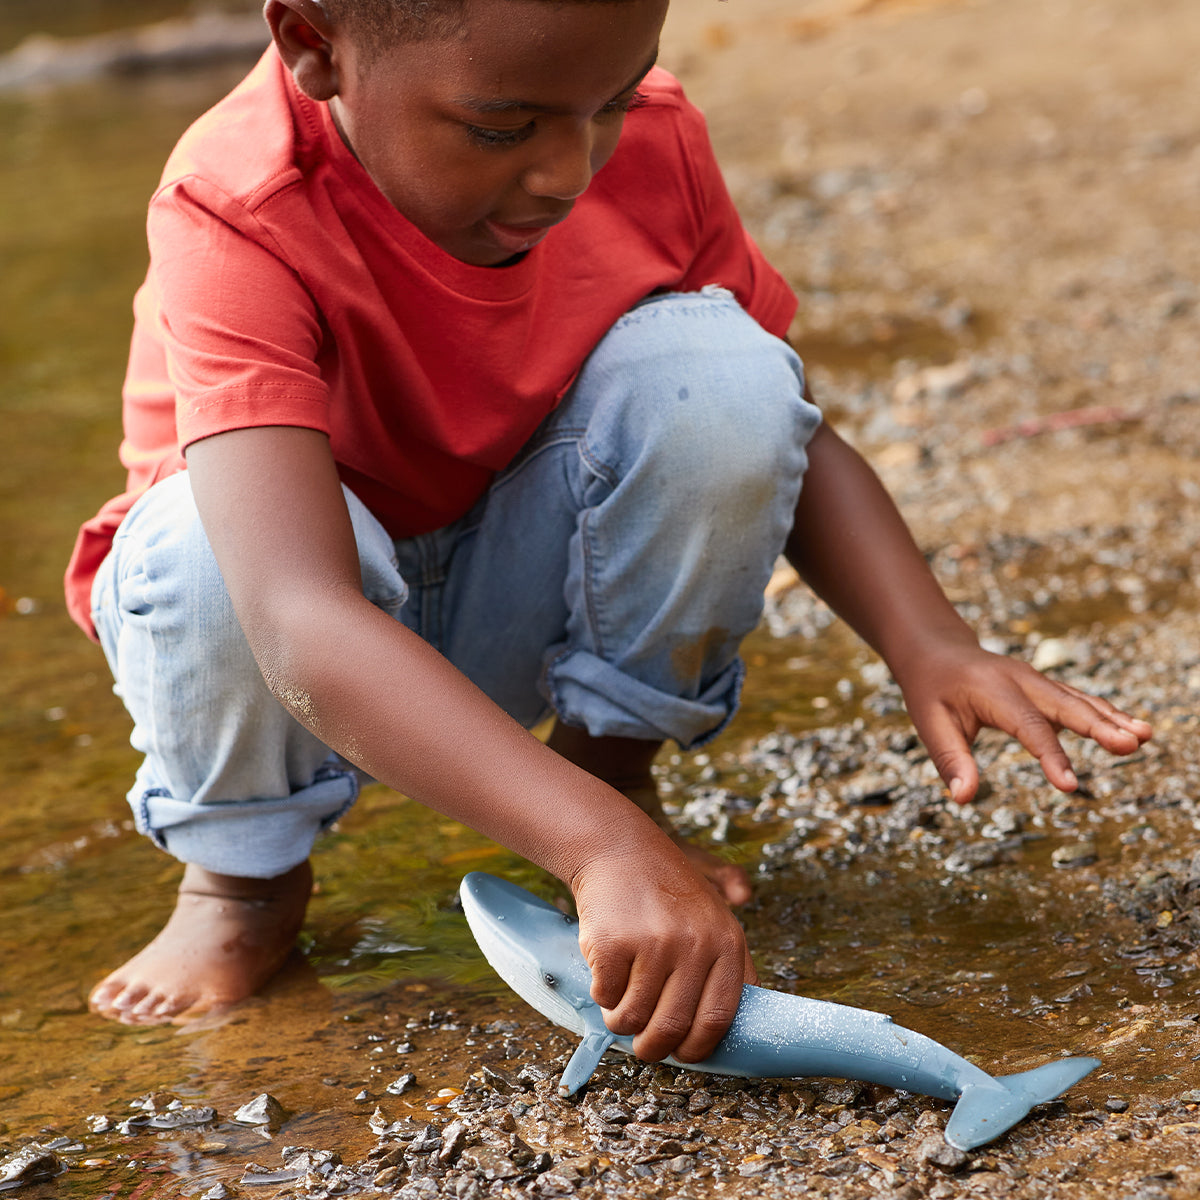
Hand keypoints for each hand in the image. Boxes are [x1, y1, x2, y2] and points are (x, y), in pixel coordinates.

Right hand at [570, 843, 756, 1064]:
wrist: (619, 848)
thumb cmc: (668, 890)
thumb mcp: (715, 916)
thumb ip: (733, 965)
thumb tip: (750, 1024)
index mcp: (726, 942)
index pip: (719, 1018)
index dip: (699, 1047)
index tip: (684, 1053)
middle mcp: (694, 944)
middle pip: (674, 1027)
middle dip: (654, 1048)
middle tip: (645, 1046)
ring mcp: (653, 943)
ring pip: (634, 1018)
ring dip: (623, 1022)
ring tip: (622, 1006)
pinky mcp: (613, 942)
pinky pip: (606, 997)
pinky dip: (603, 995)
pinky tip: (607, 972)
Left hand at [893, 635, 1152, 803]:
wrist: (935, 650)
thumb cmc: (931, 691)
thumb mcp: (931, 725)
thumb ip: (950, 761)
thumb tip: (963, 799)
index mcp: (992, 690)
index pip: (1027, 727)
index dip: (1050, 757)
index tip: (1070, 787)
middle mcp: (1021, 680)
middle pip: (1065, 705)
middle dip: (1099, 726)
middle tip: (1131, 745)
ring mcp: (1036, 680)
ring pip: (1078, 700)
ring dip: (1111, 718)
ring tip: (1144, 737)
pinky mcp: (1044, 686)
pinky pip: (1078, 699)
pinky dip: (1104, 713)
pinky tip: (1130, 730)